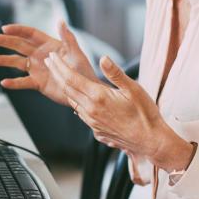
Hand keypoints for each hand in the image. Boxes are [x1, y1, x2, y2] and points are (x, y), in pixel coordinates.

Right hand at [0, 20, 96, 106]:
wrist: (84, 91)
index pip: (29, 34)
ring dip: (5, 60)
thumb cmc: (83, 70)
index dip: (17, 30)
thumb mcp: (76, 53)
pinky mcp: (37, 83)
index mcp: (49, 45)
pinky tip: (4, 82)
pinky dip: (14, 83)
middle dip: (4, 41)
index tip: (5, 28)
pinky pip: (23, 82)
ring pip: (17, 63)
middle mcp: (40, 55)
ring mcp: (37, 69)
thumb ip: (67, 37)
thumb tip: (61, 21)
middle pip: (19, 45)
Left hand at [46, 52, 193, 171]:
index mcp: (98, 97)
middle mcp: (91, 110)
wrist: (149, 141)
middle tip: (49, 61)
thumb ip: (115, 73)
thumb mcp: (133, 89)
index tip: (52, 56)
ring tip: (60, 76)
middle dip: (56, 73)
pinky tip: (76, 97)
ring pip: (72, 101)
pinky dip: (74, 100)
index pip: (71, 78)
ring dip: (63, 86)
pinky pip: (80, 112)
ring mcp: (92, 122)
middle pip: (67, 88)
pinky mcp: (96, 130)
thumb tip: (103, 59)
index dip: (60, 66)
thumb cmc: (145, 115)